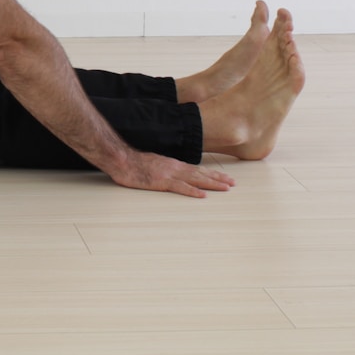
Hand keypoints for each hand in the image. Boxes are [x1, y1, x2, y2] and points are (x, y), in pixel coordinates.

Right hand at [107, 150, 235, 197]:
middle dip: (218, 178)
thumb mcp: (153, 164)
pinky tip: (202, 195)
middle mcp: (175, 168)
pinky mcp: (161, 182)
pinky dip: (192, 191)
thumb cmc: (133, 163)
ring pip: (195, 179)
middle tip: (233, 183)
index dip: (212, 174)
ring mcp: (169, 174)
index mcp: (173, 164)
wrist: (121, 159)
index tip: (224, 178)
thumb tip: (173, 174)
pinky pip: (180, 188)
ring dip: (212, 183)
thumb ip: (165, 169)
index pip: (197, 169)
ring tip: (226, 187)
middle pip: (201, 173)